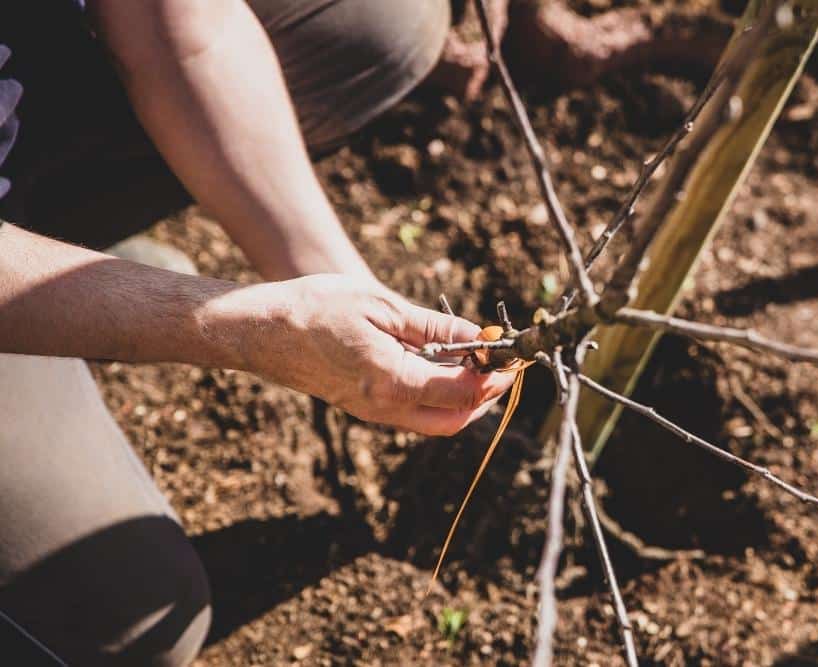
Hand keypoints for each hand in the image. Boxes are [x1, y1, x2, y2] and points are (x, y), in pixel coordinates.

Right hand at [201, 274, 513, 434]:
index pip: (463, 392)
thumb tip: (480, 338)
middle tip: (499, 364)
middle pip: (455, 420)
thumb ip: (435, 329)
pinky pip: (413, 414)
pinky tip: (439, 365)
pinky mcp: (364, 409)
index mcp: (392, 382)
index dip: (494, 375)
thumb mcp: (384, 307)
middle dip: (485, 397)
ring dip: (463, 399)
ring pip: (435, 422)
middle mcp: (384, 408)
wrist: (262, 331)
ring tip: (474, 361)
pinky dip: (437, 397)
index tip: (509, 353)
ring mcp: (373, 414)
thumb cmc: (317, 308)